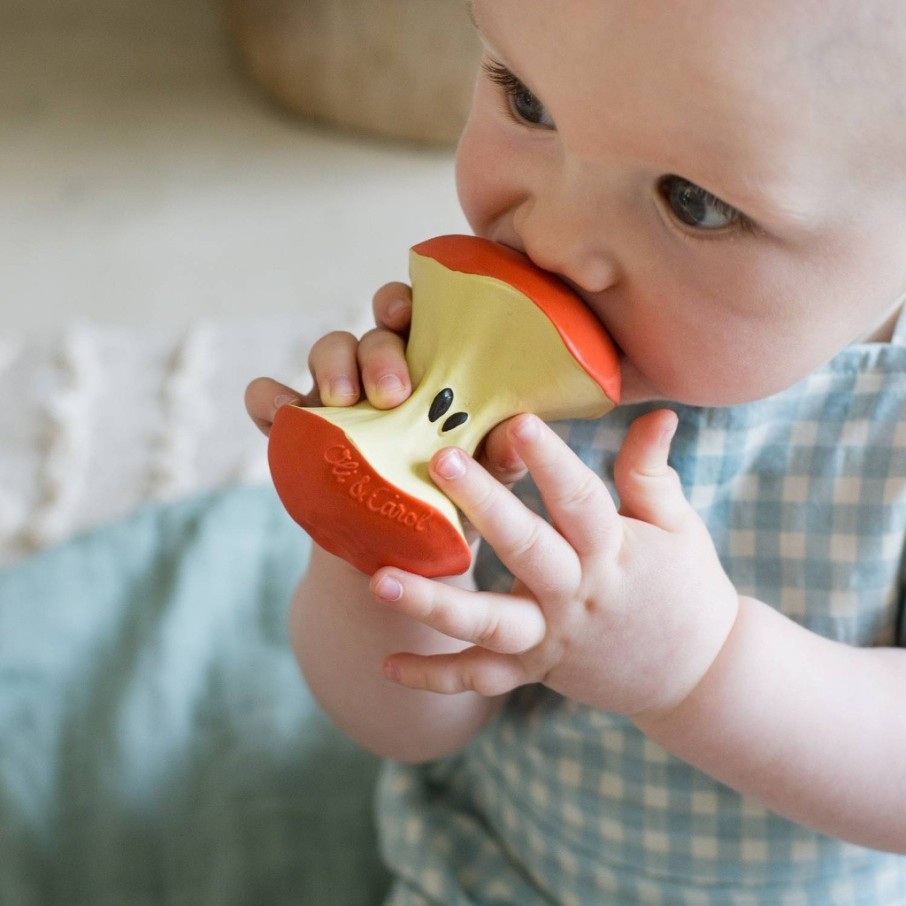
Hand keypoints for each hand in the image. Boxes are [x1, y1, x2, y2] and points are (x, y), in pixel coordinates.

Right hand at [245, 281, 528, 490]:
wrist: (400, 556)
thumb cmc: (451, 502)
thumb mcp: (483, 482)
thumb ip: (500, 456)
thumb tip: (513, 431)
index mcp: (430, 370)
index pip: (417, 317)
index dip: (405, 303)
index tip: (406, 316)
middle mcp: (380, 373)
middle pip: (373, 334)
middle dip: (379, 353)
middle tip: (392, 394)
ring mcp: (336, 399)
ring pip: (326, 351)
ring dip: (333, 367)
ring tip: (342, 402)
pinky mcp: (298, 430)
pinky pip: (269, 399)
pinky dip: (269, 398)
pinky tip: (283, 413)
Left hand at [372, 409, 739, 720]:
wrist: (698, 676)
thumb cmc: (687, 587)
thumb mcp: (677, 525)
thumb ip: (652, 471)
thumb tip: (658, 410)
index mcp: (614, 553)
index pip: (581, 501)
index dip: (551, 462)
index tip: (519, 422)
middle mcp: (577, 596)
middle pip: (526, 550)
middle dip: (485, 506)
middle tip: (440, 461)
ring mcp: (551, 639)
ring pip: (489, 625)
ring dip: (433, 604)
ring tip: (379, 581)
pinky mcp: (534, 671)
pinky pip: (480, 679)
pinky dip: (434, 676)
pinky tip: (387, 666)